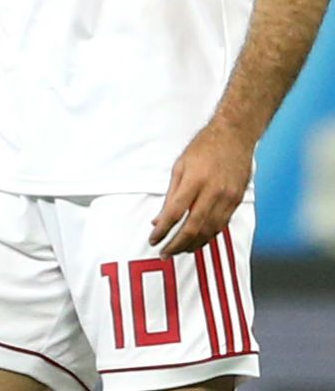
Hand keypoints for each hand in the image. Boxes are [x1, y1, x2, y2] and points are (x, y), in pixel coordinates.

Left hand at [149, 122, 252, 254]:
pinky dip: (208, 236)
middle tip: (164, 253)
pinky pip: (221, 225)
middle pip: (193, 227)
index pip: (175, 213)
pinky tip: (197, 241)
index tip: (153, 239)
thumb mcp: (180, 166)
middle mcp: (213, 192)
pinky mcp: (237, 201)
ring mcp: (228, 198)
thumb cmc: (203, 148)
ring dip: (193, 244)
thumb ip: (171, 194)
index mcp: (194, 181)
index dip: (163, 230)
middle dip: (177, 244)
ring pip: (209, 230)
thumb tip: (159, 219)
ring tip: (179, 251)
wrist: (235, 136)